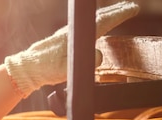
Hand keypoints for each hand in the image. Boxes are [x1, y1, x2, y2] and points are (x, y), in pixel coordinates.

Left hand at [4, 1, 139, 96]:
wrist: (27, 68)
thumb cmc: (46, 69)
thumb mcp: (67, 69)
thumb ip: (86, 63)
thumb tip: (100, 55)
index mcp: (77, 35)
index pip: (104, 22)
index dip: (120, 15)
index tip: (134, 9)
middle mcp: (73, 31)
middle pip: (99, 17)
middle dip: (117, 11)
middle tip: (132, 7)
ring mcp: (69, 34)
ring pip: (92, 22)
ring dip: (107, 16)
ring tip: (118, 14)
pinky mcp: (64, 40)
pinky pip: (86, 28)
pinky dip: (96, 24)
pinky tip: (98, 28)